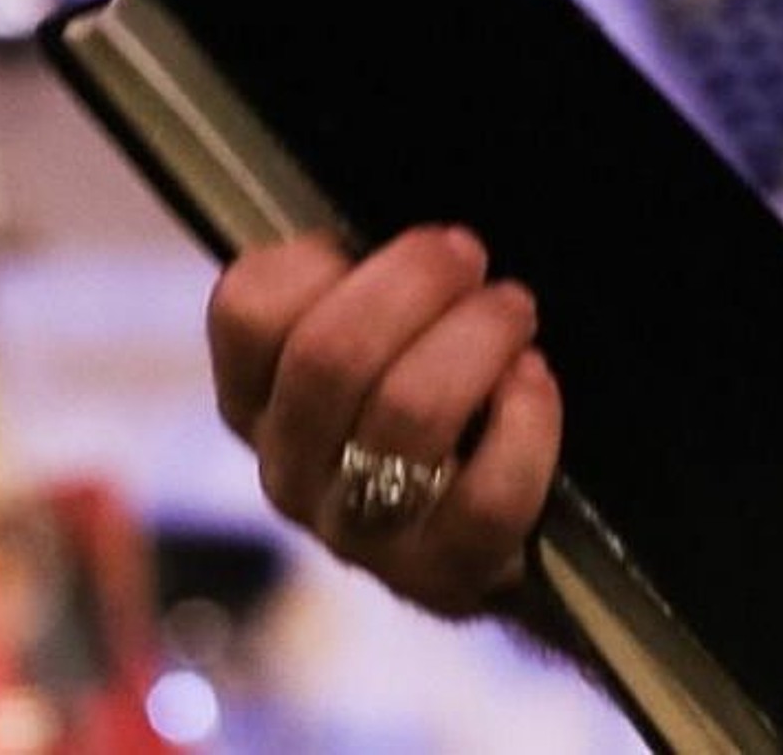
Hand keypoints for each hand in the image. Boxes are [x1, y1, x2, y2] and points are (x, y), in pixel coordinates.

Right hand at [206, 225, 561, 615]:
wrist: (492, 522)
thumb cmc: (433, 381)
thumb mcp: (381, 323)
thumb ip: (366, 274)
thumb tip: (395, 209)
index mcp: (259, 395)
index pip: (248, 309)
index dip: (320, 256)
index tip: (372, 238)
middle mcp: (291, 468)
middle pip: (329, 355)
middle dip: (416, 282)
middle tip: (469, 255)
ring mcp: (360, 532)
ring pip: (407, 416)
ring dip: (478, 338)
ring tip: (514, 311)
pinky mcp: (439, 574)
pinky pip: (486, 496)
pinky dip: (526, 422)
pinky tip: (535, 382)